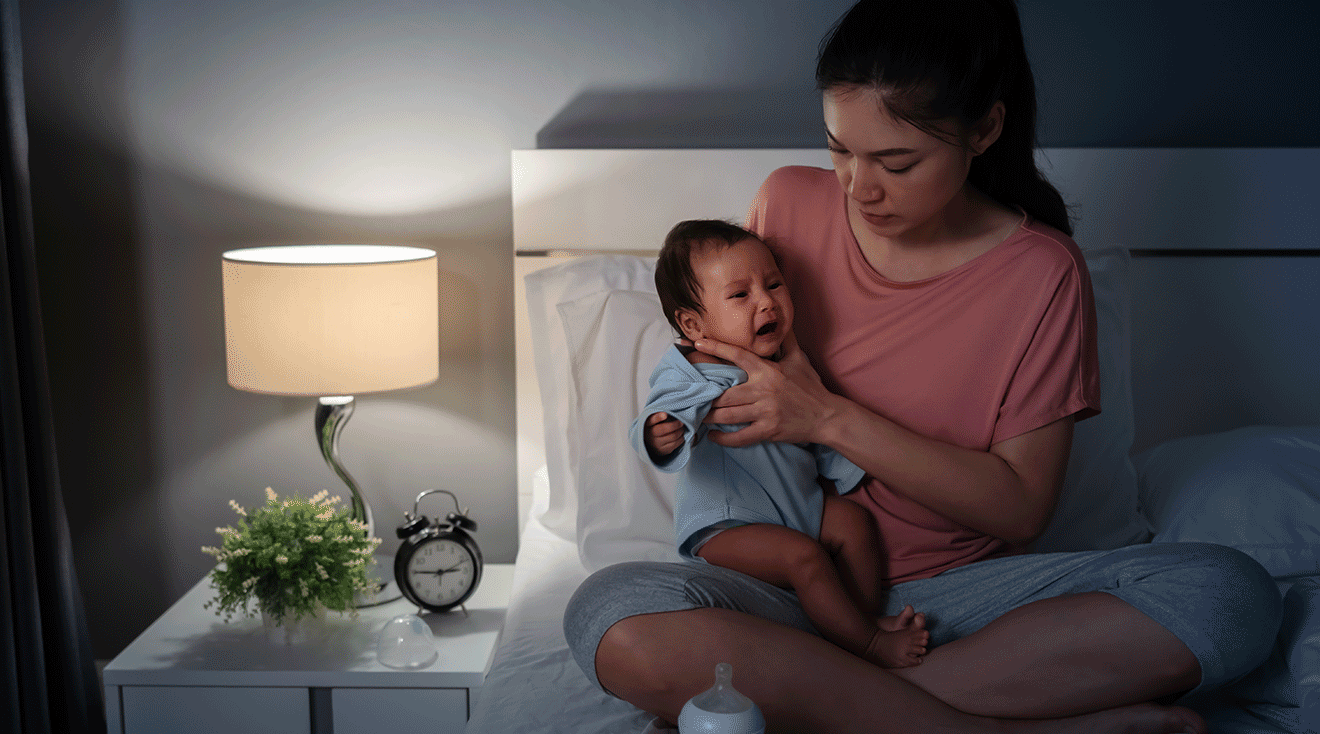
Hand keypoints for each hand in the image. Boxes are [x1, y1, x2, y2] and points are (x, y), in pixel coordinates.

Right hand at [643, 411, 684, 460]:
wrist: (651, 442)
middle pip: (665, 429)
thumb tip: (670, 413)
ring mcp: (656, 444)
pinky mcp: (663, 451)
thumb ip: (660, 414)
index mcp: (647, 424)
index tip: (665, 414)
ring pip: (673, 436)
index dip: (658, 417)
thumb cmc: (655, 426)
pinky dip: (681, 438)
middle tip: (681, 422)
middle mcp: (650, 435)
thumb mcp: (654, 419)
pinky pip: (676, 444)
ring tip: (681, 428)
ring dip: (680, 431)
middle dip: (676, 424)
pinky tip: (681, 435)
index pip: (652, 420)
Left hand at [694, 331, 835, 446]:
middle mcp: (763, 390)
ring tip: (697, 415)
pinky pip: (740, 437)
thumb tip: (782, 322)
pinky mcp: (768, 431)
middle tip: (690, 396)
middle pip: (725, 394)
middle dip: (706, 396)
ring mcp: (765, 412)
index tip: (697, 343)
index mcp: (768, 371)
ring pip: (728, 415)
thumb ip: (786, 341)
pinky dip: (724, 438)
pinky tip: (713, 436)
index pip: (738, 355)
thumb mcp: (799, 359)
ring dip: (709, 417)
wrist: (827, 415)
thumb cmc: (811, 386)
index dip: (716, 348)